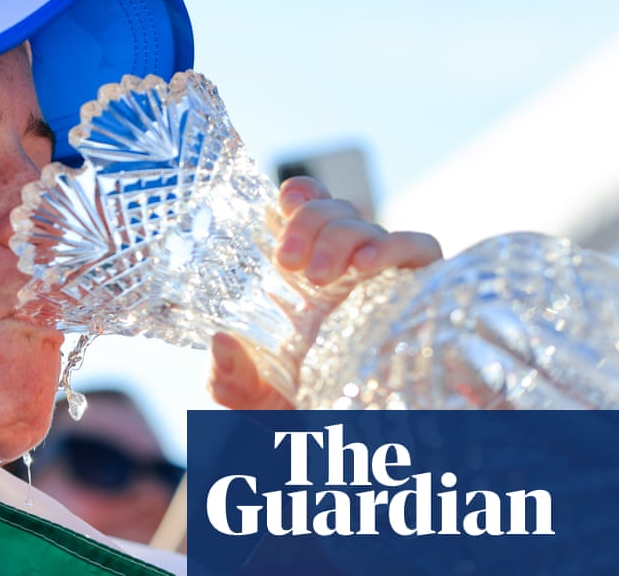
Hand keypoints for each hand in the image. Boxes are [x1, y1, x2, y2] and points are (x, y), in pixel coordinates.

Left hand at [208, 176, 442, 408]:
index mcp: (304, 279)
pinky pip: (420, 249)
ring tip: (324, 273)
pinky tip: (368, 265)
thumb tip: (221, 344)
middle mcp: (344, 272)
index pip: (307, 213)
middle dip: (311, 222)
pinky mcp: (421, 294)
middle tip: (288, 261)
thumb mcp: (252, 397)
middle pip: (335, 212)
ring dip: (344, 235)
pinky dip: (395, 246)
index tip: (286, 200)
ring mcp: (382, 281)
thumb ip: (229, 377)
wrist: (349, 446)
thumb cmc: (298, 410)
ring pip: (369, 226)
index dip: (301, 195)